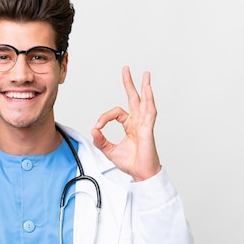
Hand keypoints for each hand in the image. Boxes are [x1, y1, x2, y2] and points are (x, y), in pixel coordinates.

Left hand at [91, 67, 160, 181]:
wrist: (140, 173)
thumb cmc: (130, 162)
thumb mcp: (109, 150)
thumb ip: (100, 140)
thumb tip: (93, 129)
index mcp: (130, 126)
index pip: (116, 113)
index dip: (104, 117)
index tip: (97, 127)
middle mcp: (137, 122)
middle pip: (134, 98)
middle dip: (129, 83)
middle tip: (126, 70)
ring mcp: (144, 124)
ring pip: (145, 101)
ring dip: (145, 87)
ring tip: (145, 75)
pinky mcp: (148, 129)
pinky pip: (150, 112)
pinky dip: (149, 100)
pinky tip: (148, 90)